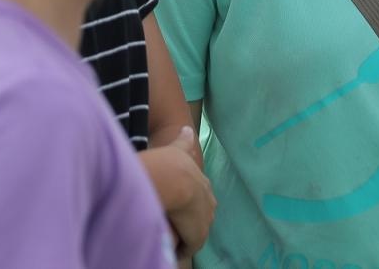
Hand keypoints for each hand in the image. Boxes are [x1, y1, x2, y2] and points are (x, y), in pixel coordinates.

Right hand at [139, 128, 214, 257]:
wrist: (173, 178)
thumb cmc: (172, 163)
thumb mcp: (178, 149)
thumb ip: (184, 141)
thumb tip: (187, 129)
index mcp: (203, 184)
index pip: (201, 197)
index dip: (191, 204)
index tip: (180, 207)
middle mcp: (208, 202)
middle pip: (201, 215)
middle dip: (190, 221)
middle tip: (173, 225)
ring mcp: (204, 220)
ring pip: (195, 232)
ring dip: (184, 235)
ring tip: (170, 239)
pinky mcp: (197, 235)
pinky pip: (189, 246)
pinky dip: (181, 248)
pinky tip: (172, 249)